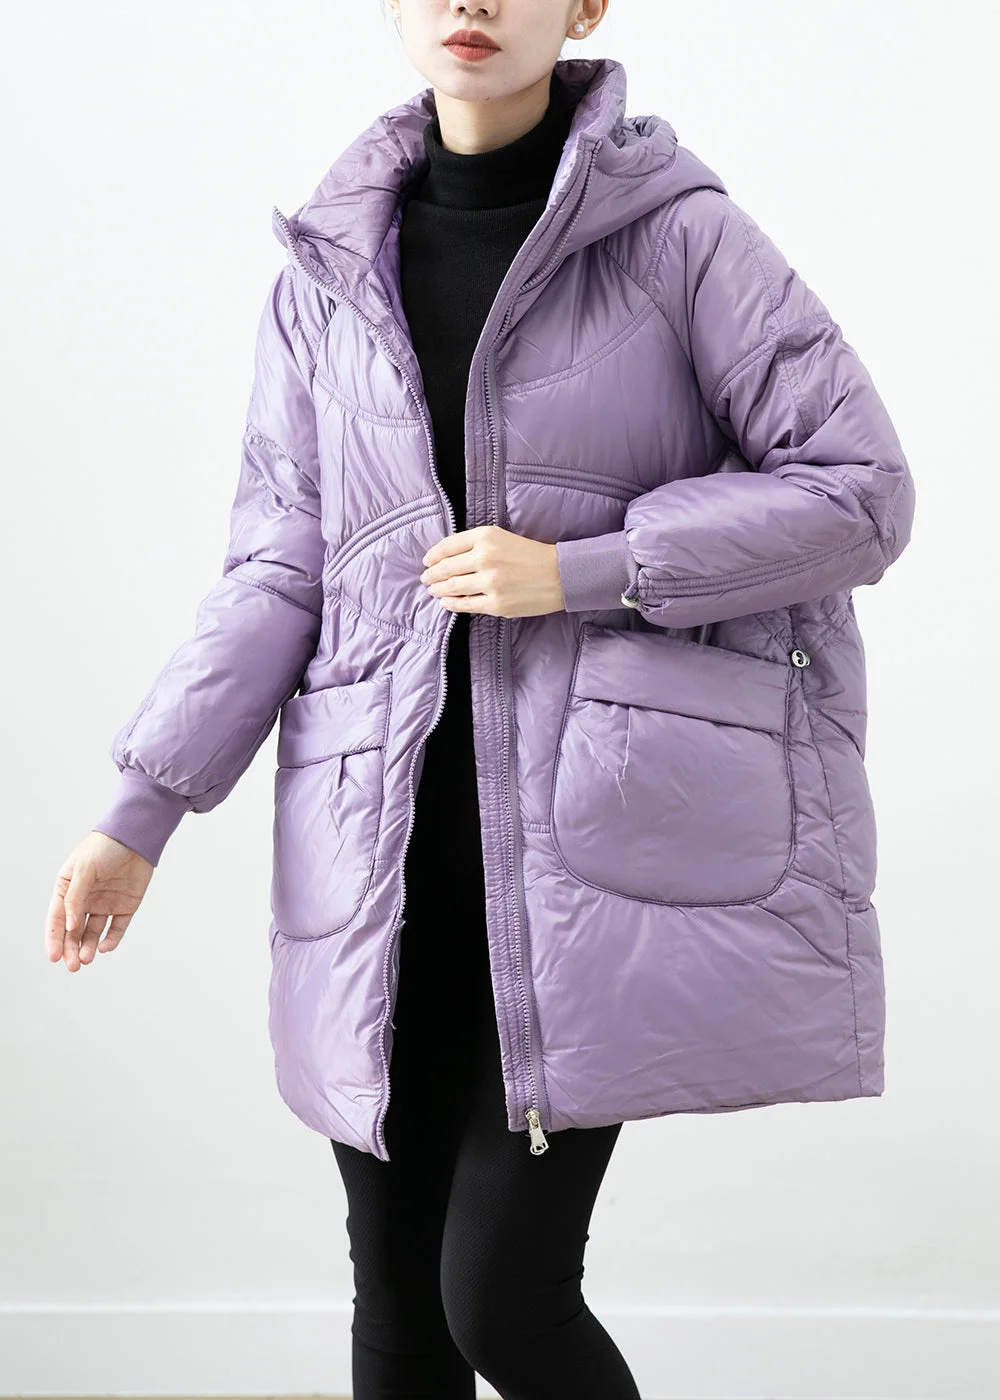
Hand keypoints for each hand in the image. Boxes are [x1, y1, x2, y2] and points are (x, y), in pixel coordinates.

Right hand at [45, 832, 154, 971]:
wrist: (136, 837)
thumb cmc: (104, 847)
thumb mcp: (85, 869)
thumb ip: (76, 897)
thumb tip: (71, 925)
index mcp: (68, 889)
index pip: (57, 918)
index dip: (54, 938)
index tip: (54, 957)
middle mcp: (85, 899)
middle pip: (74, 930)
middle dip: (71, 949)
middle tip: (73, 966)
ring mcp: (105, 903)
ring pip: (93, 932)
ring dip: (88, 946)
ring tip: (86, 958)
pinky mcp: (125, 906)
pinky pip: (116, 927)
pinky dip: (111, 939)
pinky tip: (105, 947)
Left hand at [419, 525, 564, 617]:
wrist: (559, 575)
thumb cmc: (531, 555)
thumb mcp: (501, 537)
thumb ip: (474, 544)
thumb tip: (444, 558)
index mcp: (486, 537)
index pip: (447, 546)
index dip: (433, 556)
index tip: (426, 562)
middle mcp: (485, 558)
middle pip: (446, 568)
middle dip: (431, 575)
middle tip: (425, 579)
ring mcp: (490, 583)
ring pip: (452, 587)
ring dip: (438, 590)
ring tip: (434, 591)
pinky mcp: (496, 604)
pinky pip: (465, 605)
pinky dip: (451, 604)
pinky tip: (447, 603)